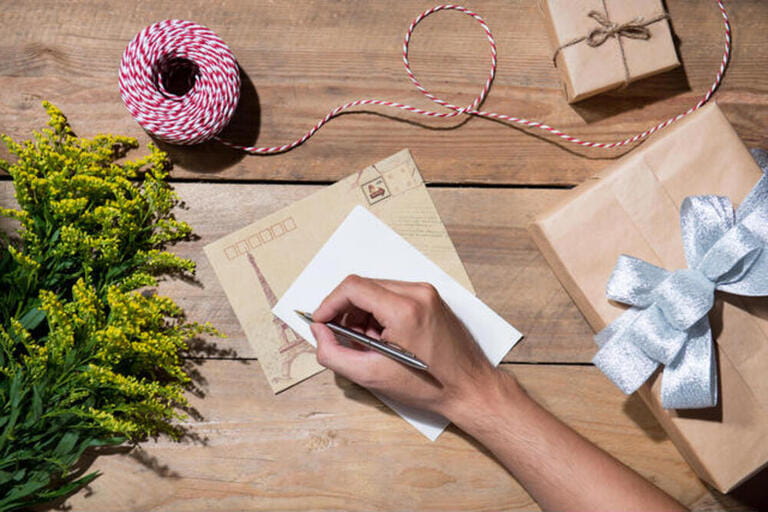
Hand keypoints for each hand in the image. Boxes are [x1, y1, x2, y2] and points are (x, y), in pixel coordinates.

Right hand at [310, 275, 505, 416]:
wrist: (470, 388)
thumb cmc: (429, 385)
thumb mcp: (371, 375)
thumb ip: (334, 353)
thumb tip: (319, 332)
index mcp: (404, 308)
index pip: (353, 287)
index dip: (329, 304)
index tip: (320, 322)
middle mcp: (417, 293)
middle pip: (364, 287)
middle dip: (346, 312)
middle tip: (346, 340)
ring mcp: (427, 293)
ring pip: (377, 290)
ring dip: (363, 314)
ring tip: (369, 344)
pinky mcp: (431, 298)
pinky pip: (393, 296)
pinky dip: (380, 314)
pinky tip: (384, 339)